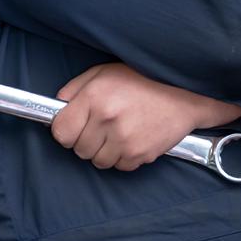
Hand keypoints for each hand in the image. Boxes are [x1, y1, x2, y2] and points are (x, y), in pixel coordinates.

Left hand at [50, 63, 240, 171]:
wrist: (183, 93)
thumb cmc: (141, 79)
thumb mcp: (102, 73)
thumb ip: (73, 90)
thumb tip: (56, 110)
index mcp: (94, 97)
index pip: (61, 131)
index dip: (65, 130)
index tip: (73, 126)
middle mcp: (107, 120)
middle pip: (78, 149)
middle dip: (85, 140)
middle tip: (101, 125)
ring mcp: (124, 140)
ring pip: (98, 161)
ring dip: (104, 151)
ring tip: (118, 131)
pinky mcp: (139, 155)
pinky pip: (119, 167)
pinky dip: (123, 157)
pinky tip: (132, 138)